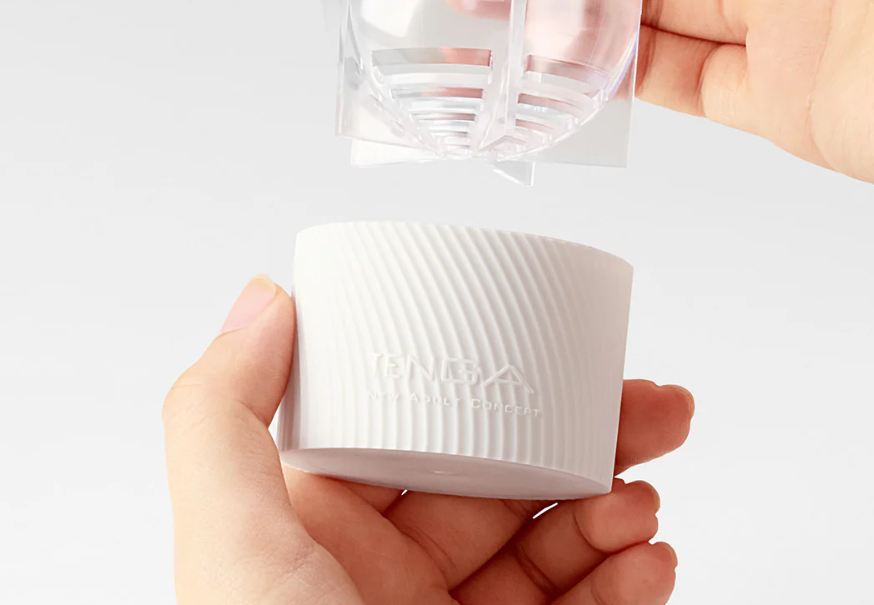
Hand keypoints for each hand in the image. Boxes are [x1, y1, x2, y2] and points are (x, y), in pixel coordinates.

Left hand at [163, 276, 692, 604]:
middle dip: (589, 436)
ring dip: (616, 505)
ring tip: (642, 498)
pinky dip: (631, 582)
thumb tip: (262, 297)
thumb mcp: (235, 552)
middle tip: (649, 410)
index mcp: (321, 530)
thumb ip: (223, 416)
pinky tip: (650, 561)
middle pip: (508, 473)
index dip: (495, 383)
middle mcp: (387, 578)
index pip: (422, 425)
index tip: (560, 358)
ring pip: (556, 540)